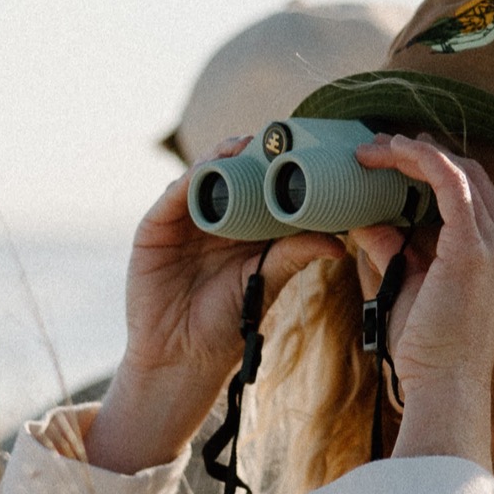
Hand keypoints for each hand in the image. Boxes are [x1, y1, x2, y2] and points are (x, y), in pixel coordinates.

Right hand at [84, 141, 337, 473]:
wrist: (182, 358)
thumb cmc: (226, 326)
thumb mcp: (266, 283)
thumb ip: (294, 256)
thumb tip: (339, 243)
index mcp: (241, 229)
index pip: (261, 187)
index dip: (279, 167)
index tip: (306, 148)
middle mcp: (211, 219)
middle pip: (231, 174)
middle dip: (252, 152)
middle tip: (279, 136)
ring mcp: (181, 222)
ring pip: (202, 178)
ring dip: (221, 157)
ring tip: (245, 144)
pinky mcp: (154, 230)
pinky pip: (172, 198)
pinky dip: (189, 181)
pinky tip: (207, 169)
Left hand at [338, 136, 493, 465]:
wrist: (444, 387)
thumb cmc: (427, 350)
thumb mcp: (407, 287)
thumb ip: (394, 251)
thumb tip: (365, 222)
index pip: (474, 196)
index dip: (436, 169)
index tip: (396, 160)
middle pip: (472, 176)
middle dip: (424, 153)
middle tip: (379, 146)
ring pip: (461, 172)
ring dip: (415, 152)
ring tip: (375, 147)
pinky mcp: (475, 249)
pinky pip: (450, 183)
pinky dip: (420, 161)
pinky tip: (389, 153)